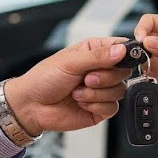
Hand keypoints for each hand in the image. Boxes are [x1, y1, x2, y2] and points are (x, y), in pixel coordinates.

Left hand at [4, 38, 131, 134]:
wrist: (31, 106)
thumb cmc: (44, 79)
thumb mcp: (70, 62)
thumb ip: (98, 56)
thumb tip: (121, 51)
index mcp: (94, 52)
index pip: (122, 48)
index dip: (126, 54)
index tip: (121, 59)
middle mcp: (101, 70)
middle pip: (124, 72)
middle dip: (105, 77)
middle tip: (86, 79)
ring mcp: (102, 90)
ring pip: (119, 90)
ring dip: (96, 93)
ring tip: (76, 92)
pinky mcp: (100, 108)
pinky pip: (112, 107)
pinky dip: (95, 106)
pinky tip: (80, 103)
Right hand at [133, 14, 157, 103]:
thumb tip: (148, 41)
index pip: (150, 21)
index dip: (142, 30)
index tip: (141, 42)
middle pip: (145, 40)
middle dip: (148, 53)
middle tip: (156, 61)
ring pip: (145, 56)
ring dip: (154, 65)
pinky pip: (149, 68)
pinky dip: (156, 74)